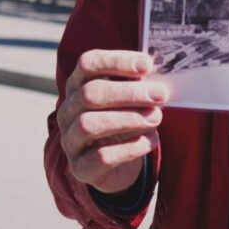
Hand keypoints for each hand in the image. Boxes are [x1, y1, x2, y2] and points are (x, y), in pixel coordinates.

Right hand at [56, 49, 167, 194]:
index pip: (88, 64)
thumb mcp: (130, 96)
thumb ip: (138, 82)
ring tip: (156, 117)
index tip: (147, 65)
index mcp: (78, 84)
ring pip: (90, 124)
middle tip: (160, 95)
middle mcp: (68, 110)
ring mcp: (70, 140)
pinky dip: (131, 147)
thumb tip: (156, 75)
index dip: (116, 61)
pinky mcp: (80, 168)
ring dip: (128, 119)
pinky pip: (101, 157)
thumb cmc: (125, 116)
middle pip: (90, 94)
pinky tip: (151, 140)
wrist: (118, 162)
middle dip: (129, 93)